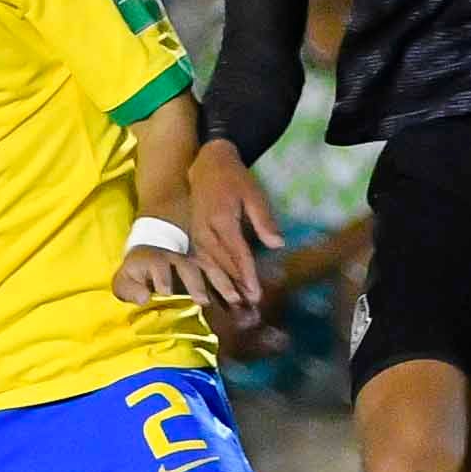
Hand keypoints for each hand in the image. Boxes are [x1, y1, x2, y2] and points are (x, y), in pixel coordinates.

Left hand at [114, 243, 243, 322]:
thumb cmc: (137, 273)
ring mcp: (193, 260)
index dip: (161, 278)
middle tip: (202, 300)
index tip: (165, 292)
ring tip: (234, 298)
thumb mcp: (124, 281)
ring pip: (209, 268)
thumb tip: (144, 298)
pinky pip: (221, 272)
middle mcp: (176, 257)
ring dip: (222, 283)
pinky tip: (243, 296)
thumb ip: (129, 289)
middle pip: (187, 268)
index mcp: (154, 259)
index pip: (158, 266)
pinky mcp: (206, 264)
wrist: (152, 248)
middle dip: (195, 283)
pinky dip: (232, 284)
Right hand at [187, 144, 283, 307]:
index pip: (238, 254)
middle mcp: (206, 231)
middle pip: (222, 264)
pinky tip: (218, 290)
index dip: (248, 276)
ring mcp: (196, 234)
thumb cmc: (234, 179)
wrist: (207, 165)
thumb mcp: (254, 194)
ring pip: (209, 266)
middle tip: (249, 307)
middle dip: (236, 287)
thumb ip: (264, 220)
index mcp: (222, 220)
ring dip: (222, 286)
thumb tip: (277, 244)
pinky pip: (201, 261)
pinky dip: (210, 276)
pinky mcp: (193, 236)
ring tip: (235, 304)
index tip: (256, 294)